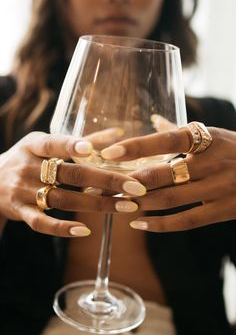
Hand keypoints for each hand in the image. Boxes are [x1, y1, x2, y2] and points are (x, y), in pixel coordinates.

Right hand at [0, 131, 145, 236]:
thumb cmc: (26, 158)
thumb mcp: (43, 144)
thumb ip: (78, 140)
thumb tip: (116, 133)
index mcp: (34, 146)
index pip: (53, 144)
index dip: (71, 146)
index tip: (93, 150)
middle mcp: (27, 167)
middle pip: (69, 174)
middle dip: (105, 180)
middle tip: (136, 186)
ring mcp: (22, 191)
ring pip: (62, 199)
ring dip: (96, 204)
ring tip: (127, 206)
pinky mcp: (20, 211)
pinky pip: (41, 223)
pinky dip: (62, 228)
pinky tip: (86, 230)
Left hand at [101, 126, 235, 230]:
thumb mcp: (214, 135)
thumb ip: (182, 130)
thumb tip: (155, 118)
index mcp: (208, 138)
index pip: (167, 139)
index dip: (137, 145)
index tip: (109, 151)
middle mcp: (212, 162)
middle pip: (162, 173)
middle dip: (129, 180)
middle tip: (102, 185)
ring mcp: (219, 188)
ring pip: (169, 199)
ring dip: (139, 203)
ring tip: (114, 203)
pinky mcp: (223, 211)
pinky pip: (186, 221)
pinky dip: (159, 224)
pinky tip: (137, 223)